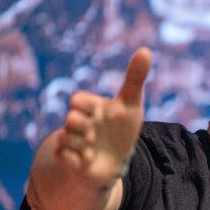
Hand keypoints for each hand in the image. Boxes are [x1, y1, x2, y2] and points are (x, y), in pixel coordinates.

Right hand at [54, 47, 151, 187]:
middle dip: (85, 126)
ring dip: (85, 144)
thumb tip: (145, 49)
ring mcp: (69, 138)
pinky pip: (64, 155)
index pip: (78, 99)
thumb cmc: (122, 128)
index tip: (99, 112)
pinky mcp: (65, 157)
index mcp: (90, 106)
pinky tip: (88, 158)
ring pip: (68, 138)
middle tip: (96, 132)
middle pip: (71, 119)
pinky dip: (79, 158)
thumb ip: (135, 78)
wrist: (115, 159)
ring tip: (94, 146)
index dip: (86, 105)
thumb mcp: (132, 104)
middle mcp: (77, 121)